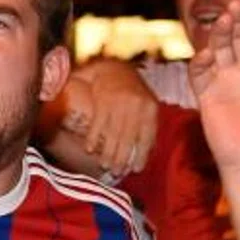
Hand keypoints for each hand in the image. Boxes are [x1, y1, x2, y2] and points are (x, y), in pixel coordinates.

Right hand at [61, 61, 157, 176]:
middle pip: (127, 139)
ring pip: (112, 134)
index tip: (135, 169)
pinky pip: (97, 124)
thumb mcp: (147, 104)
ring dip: (107, 152)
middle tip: (116, 171)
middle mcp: (135, 106)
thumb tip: (147, 153)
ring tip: (104, 165)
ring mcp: (118, 103)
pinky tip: (90, 149)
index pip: (146, 137)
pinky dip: (93, 138)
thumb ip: (148, 125)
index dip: (141, 155)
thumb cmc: (132, 91)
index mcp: (149, 108)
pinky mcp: (102, 100)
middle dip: (121, 158)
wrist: (113, 68)